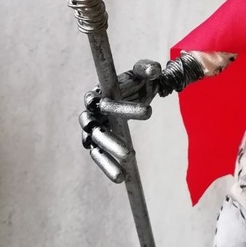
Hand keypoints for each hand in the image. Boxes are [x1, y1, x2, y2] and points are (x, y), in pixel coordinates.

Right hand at [79, 60, 160, 182]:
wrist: (137, 88)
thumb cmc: (137, 80)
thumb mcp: (144, 72)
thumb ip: (148, 68)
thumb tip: (154, 70)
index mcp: (99, 92)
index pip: (103, 102)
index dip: (119, 109)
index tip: (148, 112)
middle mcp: (91, 111)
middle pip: (96, 127)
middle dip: (112, 141)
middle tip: (131, 153)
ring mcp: (92, 127)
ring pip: (95, 145)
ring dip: (107, 159)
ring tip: (121, 176)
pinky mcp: (96, 140)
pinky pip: (98, 155)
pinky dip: (107, 166)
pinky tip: (120, 178)